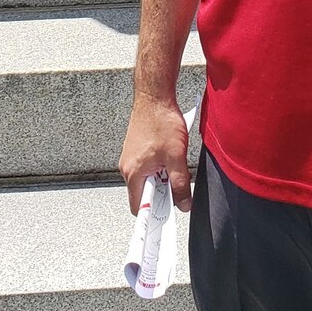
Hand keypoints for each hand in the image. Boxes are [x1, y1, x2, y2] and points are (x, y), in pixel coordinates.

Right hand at [120, 96, 193, 214]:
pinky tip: (170, 156)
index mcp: (133, 173)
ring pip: (146, 179)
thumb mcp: (176, 157)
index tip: (168, 213)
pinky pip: (146, 166)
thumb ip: (180, 184)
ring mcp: (130, 157)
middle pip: (143, 193)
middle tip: (177, 186)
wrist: (155, 96)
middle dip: (161, 193)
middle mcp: (127, 166)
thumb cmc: (161, 122)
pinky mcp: (135, 148)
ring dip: (161, 178)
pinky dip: (158, 167)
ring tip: (174, 166)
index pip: (139, 207)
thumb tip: (184, 205)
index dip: (154, 213)